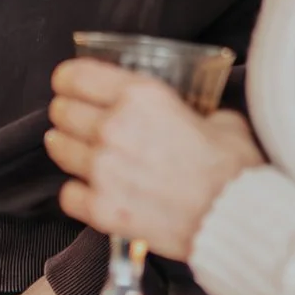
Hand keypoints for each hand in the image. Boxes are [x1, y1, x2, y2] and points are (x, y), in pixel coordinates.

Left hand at [46, 60, 263, 260]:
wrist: (237, 218)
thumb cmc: (234, 169)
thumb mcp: (219, 118)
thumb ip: (190, 112)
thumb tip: (190, 116)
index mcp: (141, 97)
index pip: (76, 76)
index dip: (67, 80)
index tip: (68, 85)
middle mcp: (114, 128)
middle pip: (62, 112)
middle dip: (67, 114)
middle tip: (75, 121)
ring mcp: (103, 170)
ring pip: (58, 149)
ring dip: (66, 148)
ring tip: (78, 152)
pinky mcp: (102, 209)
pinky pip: (67, 194)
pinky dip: (77, 192)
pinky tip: (91, 191)